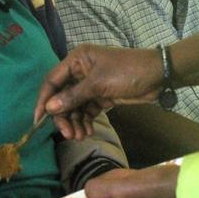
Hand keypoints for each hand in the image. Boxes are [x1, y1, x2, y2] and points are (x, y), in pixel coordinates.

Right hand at [35, 45, 161, 139]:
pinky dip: (86, 121)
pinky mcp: (102, 96)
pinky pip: (87, 110)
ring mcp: (91, 85)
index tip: (38, 120)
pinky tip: (87, 132)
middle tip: (68, 134)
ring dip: (75, 122)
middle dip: (63, 116)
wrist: (159, 76)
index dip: (44, 100)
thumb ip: (73, 96)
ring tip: (80, 136)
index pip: (52, 81)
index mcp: (76, 60)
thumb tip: (49, 107)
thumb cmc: (127, 71)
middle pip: (62, 97)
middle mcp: (80, 71)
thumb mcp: (99, 83)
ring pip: (75, 106)